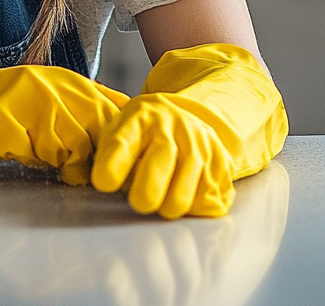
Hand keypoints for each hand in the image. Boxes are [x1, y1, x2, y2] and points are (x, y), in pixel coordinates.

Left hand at [91, 94, 236, 217]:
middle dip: (148, 189)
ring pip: (187, 187)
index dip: (113, 163)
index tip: (103, 183)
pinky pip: (209, 199)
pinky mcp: (222, 163)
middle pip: (161, 161)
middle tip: (139, 203)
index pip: (124, 140)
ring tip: (160, 203)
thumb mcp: (120, 128)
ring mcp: (201, 144)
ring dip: (170, 205)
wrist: (185, 115)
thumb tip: (102, 184)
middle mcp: (173, 127)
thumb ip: (110, 153)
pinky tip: (184, 199)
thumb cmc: (143, 131)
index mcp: (140, 117)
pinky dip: (194, 209)